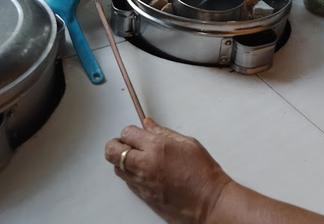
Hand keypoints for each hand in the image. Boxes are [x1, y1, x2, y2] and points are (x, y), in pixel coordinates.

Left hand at [105, 118, 231, 223]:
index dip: (131, 131)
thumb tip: (149, 125)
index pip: (127, 133)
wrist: (208, 201)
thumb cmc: (202, 172)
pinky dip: (129, 173)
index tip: (136, 133)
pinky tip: (142, 170)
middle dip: (116, 144)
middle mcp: (145, 164)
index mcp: (156, 146)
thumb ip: (163, 132)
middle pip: (113, 150)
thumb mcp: (186, 143)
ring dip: (121, 160)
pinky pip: (126, 181)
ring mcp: (142, 182)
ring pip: (116, 167)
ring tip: (135, 157)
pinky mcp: (142, 196)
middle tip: (125, 143)